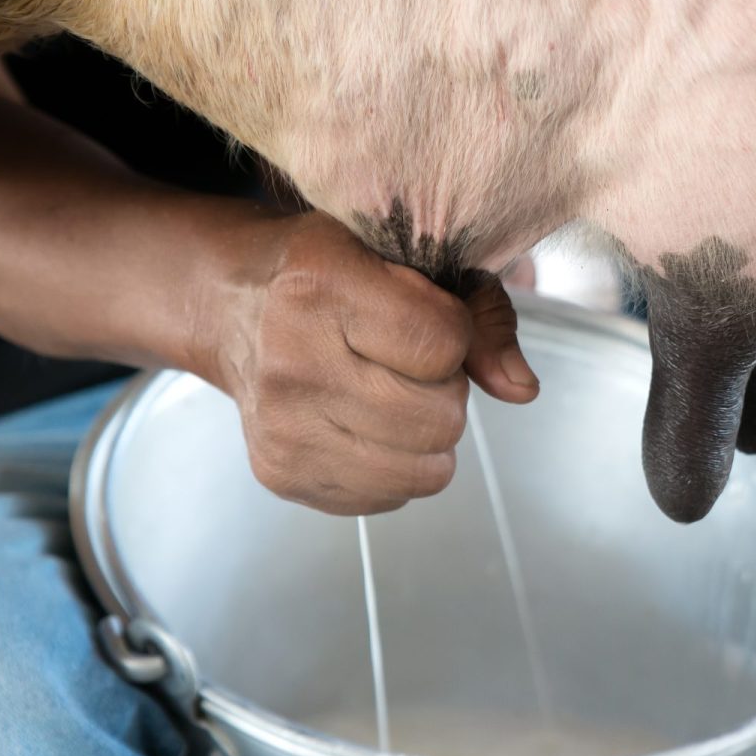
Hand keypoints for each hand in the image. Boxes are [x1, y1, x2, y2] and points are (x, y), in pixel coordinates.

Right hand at [196, 213, 537, 514]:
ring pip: (423, 471)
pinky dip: (394, 466)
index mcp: (322, 287)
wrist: (232, 304)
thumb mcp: (407, 257)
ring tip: (390, 393)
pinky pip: (388, 497)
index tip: (425, 318)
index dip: (455, 334)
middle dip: (444, 390)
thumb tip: (522, 390)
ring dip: (425, 435)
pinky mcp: (280, 474)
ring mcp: (283, 427)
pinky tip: (363, 422)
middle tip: (406, 362)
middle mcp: (292, 362)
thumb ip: (481, 315)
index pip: (444, 343)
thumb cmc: (333, 271)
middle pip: (440, 417)